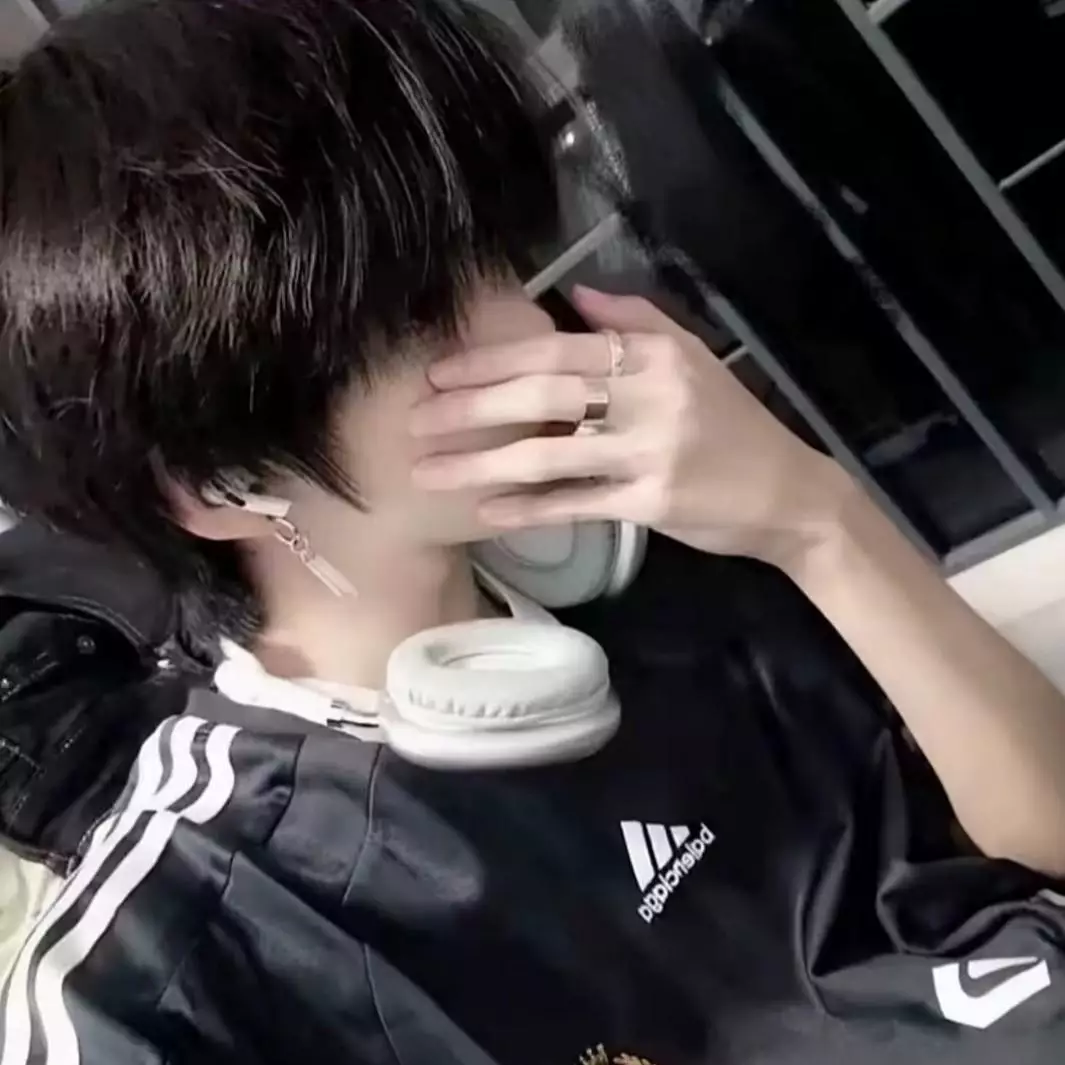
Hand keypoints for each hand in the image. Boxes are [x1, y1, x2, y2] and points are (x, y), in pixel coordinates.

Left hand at [411, 286, 850, 569]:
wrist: (788, 494)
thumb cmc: (732, 425)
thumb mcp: (692, 357)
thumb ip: (634, 320)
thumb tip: (573, 291)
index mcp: (653, 355)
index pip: (557, 350)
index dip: (492, 361)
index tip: (439, 373)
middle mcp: (650, 396)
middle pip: (542, 396)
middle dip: (471, 408)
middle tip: (416, 419)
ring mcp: (650, 452)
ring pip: (548, 454)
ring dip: (481, 463)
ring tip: (430, 472)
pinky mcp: (652, 503)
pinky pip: (576, 504)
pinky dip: (528, 508)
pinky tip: (487, 511)